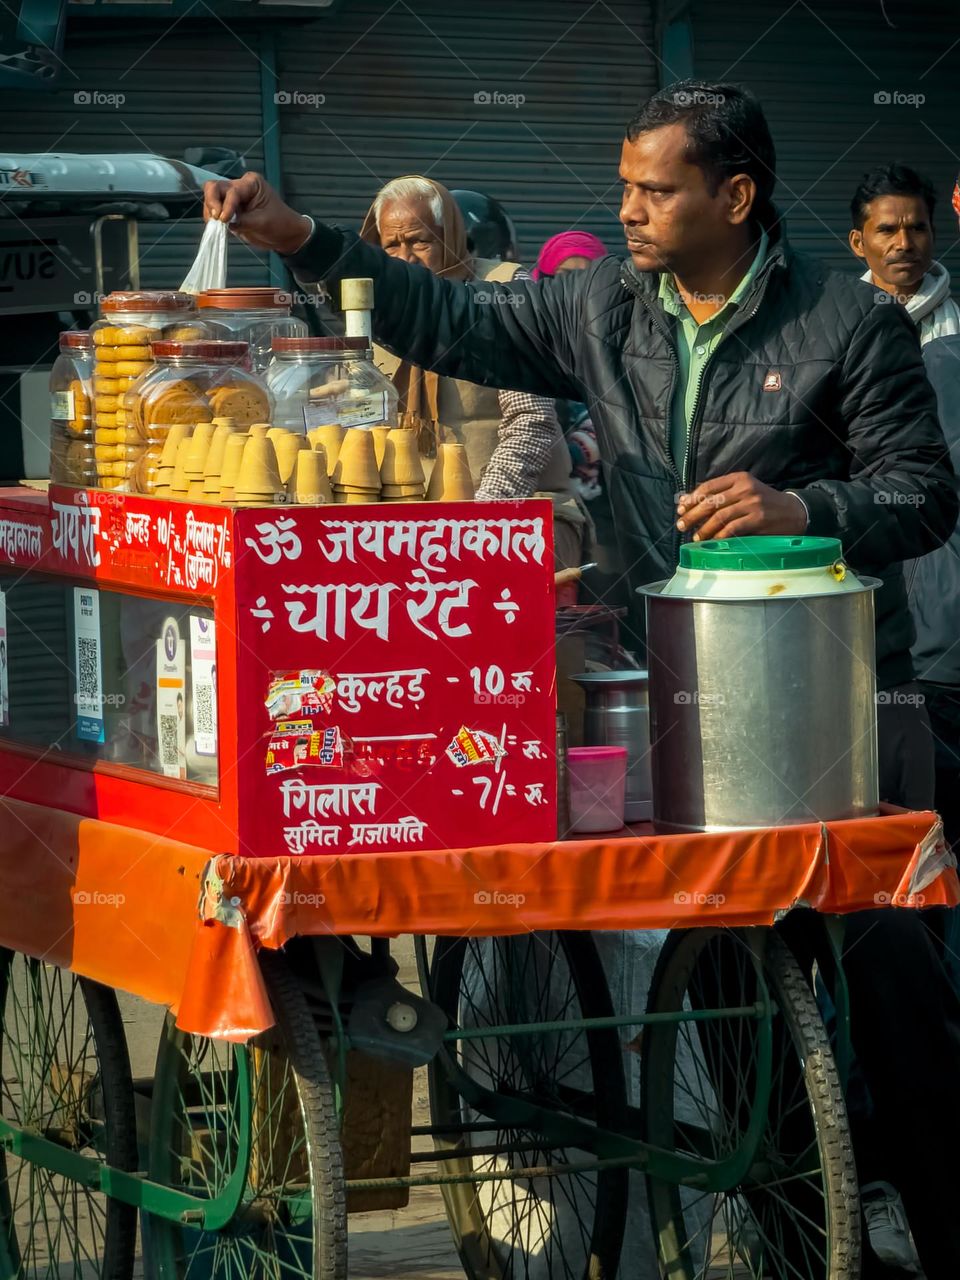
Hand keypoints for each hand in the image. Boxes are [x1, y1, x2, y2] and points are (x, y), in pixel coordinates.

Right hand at [203, 172, 312, 255]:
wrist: (285, 235)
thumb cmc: (279, 224)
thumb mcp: (262, 222)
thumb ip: (242, 221)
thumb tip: (225, 223)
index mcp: (251, 183)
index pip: (231, 191)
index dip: (226, 205)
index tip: (224, 220)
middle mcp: (239, 186)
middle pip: (215, 187)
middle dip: (212, 202)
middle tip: (215, 218)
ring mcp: (233, 198)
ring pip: (211, 197)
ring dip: (210, 211)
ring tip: (216, 225)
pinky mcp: (230, 210)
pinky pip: (215, 210)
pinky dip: (212, 218)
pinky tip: (217, 227)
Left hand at [676, 472, 806, 539]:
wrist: (794, 512)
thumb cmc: (765, 503)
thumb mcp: (746, 491)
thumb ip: (724, 494)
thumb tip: (692, 502)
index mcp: (740, 478)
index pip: (709, 486)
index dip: (692, 498)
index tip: (680, 508)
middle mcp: (745, 488)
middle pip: (711, 501)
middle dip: (692, 514)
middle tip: (681, 525)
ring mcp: (752, 503)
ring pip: (719, 516)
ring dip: (704, 529)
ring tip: (695, 537)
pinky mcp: (758, 518)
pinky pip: (732, 528)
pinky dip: (719, 536)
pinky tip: (712, 541)